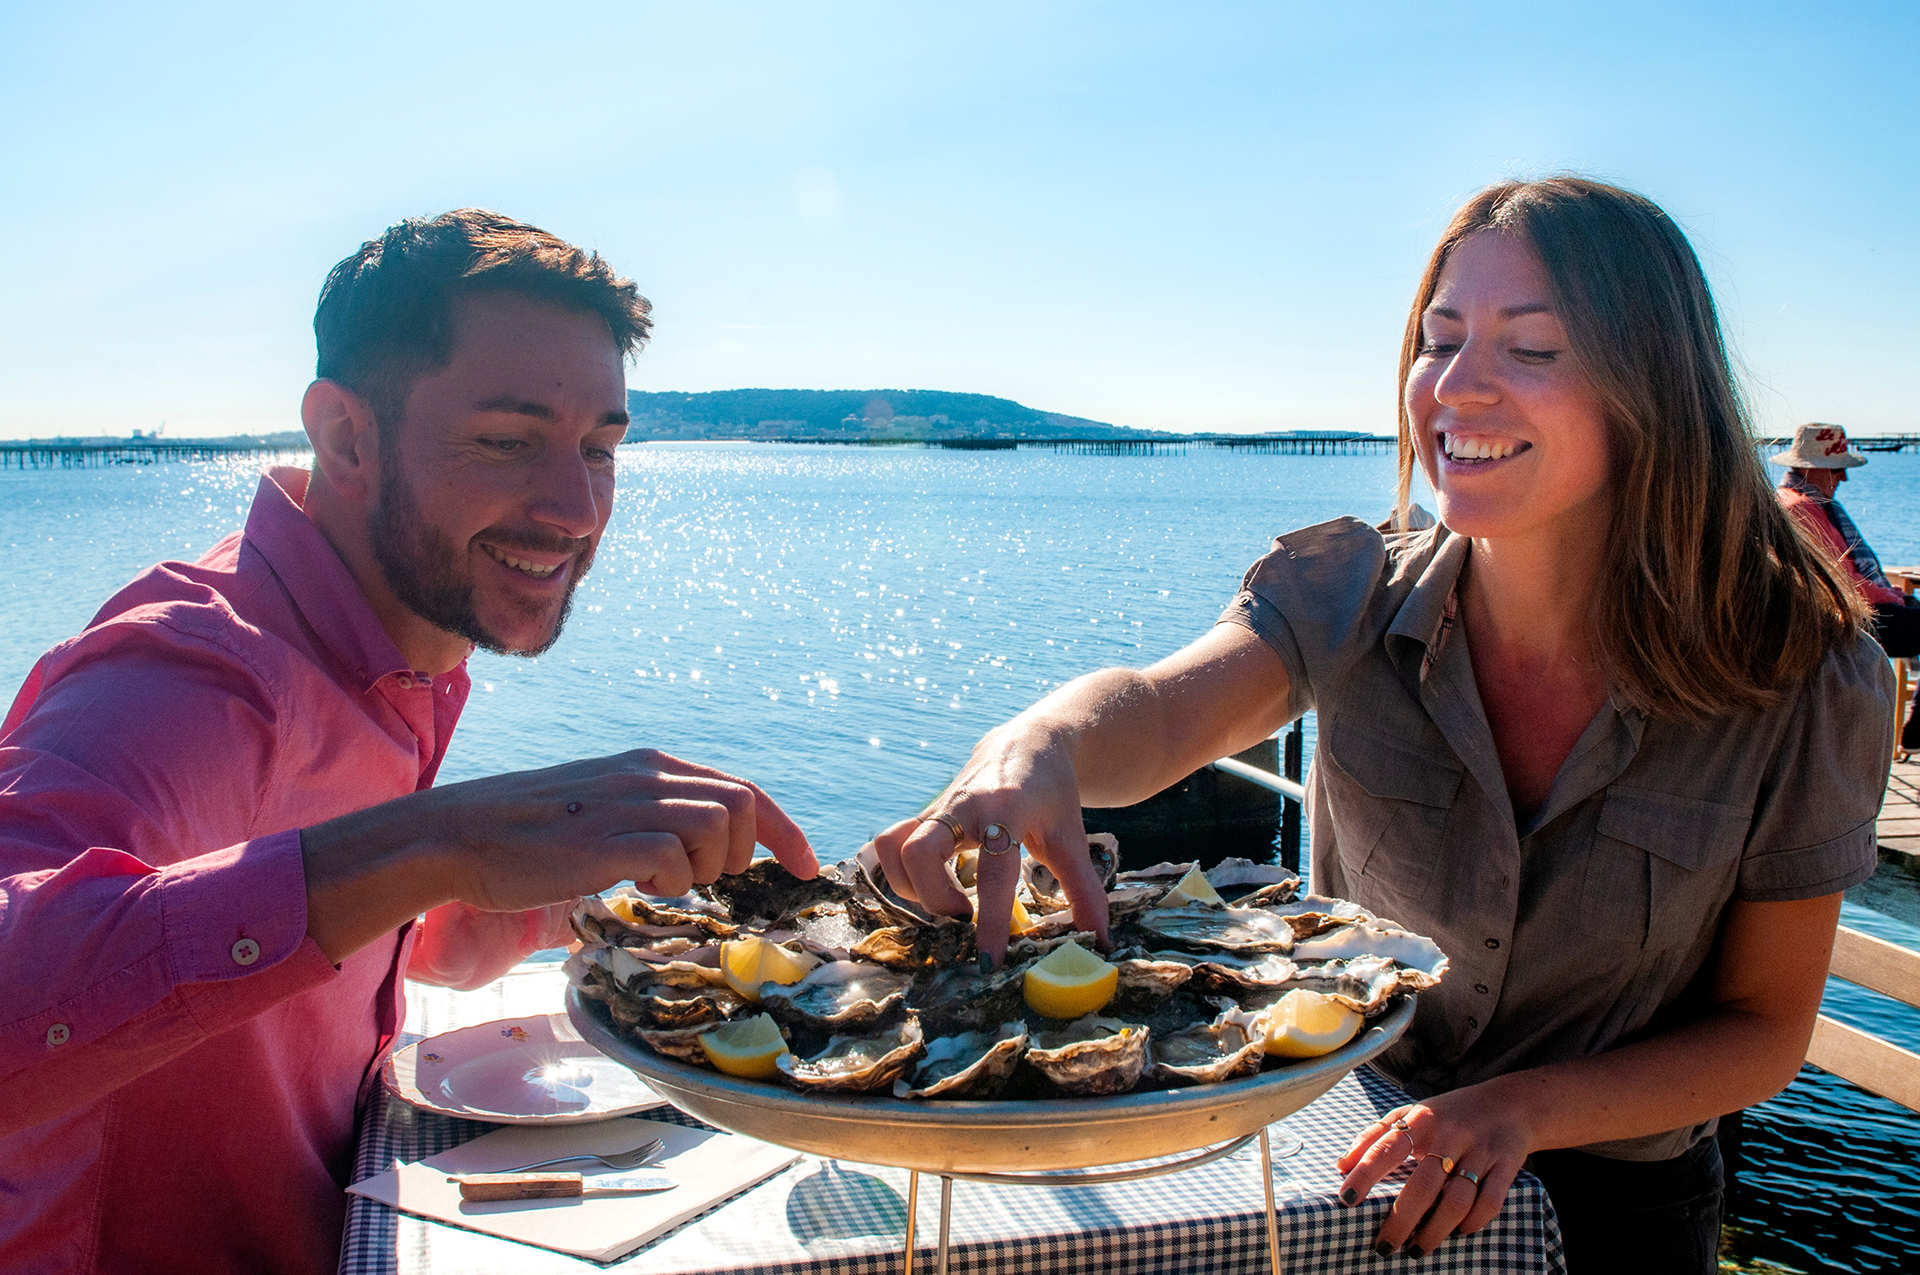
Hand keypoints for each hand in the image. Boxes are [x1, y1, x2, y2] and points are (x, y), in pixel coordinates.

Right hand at [302, 749, 815, 963]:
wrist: (460, 835)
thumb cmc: (527, 835)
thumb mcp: (602, 810)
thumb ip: (652, 819)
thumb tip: (699, 850)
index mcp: (649, 766)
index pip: (743, 788)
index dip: (783, 828)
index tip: (805, 867)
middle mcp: (648, 776)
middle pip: (744, 803)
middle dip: (746, 851)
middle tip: (707, 880)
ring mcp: (630, 805)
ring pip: (720, 826)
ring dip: (706, 866)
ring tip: (661, 880)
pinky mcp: (610, 840)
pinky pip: (676, 859)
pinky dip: (670, 880)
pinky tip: (634, 885)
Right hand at [870, 722, 1109, 966]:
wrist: (1030, 744)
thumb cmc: (1053, 795)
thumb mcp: (1072, 838)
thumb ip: (1084, 890)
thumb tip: (1099, 942)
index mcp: (1007, 811)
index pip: (993, 872)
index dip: (989, 921)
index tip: (988, 962)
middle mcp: (964, 806)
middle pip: (919, 851)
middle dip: (934, 897)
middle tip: (963, 916)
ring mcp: (938, 807)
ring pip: (893, 845)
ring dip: (910, 886)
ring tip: (946, 902)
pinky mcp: (924, 813)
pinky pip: (890, 842)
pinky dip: (898, 871)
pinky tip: (927, 887)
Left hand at [1333, 1086, 1532, 1258]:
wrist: (1509, 1103)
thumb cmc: (1448, 1115)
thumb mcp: (1410, 1114)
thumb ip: (1375, 1136)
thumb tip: (1340, 1165)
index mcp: (1421, 1119)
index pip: (1386, 1148)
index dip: (1364, 1173)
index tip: (1347, 1199)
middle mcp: (1450, 1134)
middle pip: (1422, 1184)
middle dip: (1401, 1220)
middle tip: (1384, 1246)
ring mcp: (1480, 1150)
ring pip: (1457, 1199)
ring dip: (1435, 1230)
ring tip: (1417, 1248)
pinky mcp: (1506, 1164)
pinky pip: (1490, 1201)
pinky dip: (1474, 1222)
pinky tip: (1459, 1233)